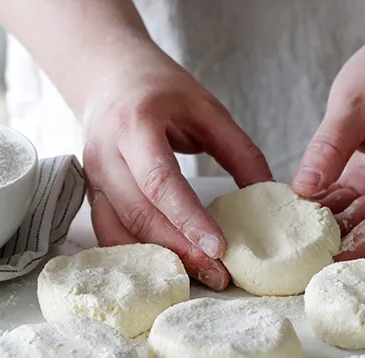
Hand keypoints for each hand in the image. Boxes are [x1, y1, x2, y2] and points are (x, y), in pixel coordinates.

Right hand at [82, 47, 271, 289]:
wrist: (107, 75)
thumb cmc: (160, 89)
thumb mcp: (206, 108)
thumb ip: (240, 150)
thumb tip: (271, 194)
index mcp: (135, 125)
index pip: (160, 181)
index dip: (189, 219)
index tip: (220, 248)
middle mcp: (105, 154)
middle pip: (139, 214)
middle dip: (180, 249)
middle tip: (220, 274)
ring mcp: (93, 178)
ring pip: (119, 231)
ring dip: (159, 259)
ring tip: (201, 276)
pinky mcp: (93, 194)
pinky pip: (109, 233)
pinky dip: (138, 255)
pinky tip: (169, 267)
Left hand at [291, 33, 364, 260]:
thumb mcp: (352, 103)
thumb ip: (329, 148)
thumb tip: (305, 190)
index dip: (356, 246)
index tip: (323, 262)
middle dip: (339, 239)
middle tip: (296, 251)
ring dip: (331, 224)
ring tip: (293, 229)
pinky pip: (359, 204)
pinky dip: (333, 206)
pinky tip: (304, 208)